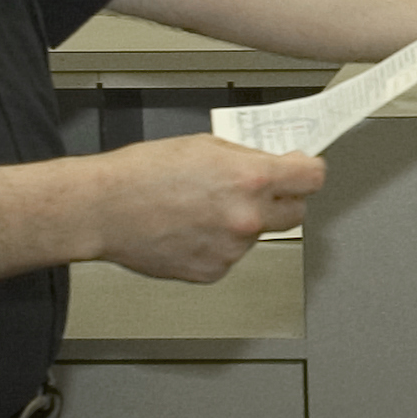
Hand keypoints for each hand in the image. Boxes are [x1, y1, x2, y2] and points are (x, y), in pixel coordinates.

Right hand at [90, 136, 326, 282]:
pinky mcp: (213, 271)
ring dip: (242, 222)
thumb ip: (245, 158)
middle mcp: (247, 217)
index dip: (307, 171)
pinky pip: (230, 255)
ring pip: (257, 235)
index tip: (302, 170)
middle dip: (282, 200)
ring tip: (201, 209)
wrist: (104, 208)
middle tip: (257, 190)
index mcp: (250, 179)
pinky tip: (190, 228)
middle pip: (296, 213)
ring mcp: (232, 249)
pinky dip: (217, 244)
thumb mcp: (204, 146)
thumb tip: (271, 164)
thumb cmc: (142, 173)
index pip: (312, 179)